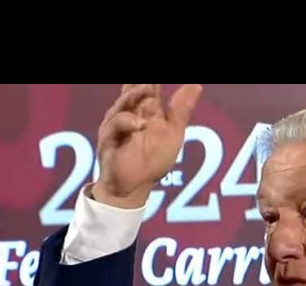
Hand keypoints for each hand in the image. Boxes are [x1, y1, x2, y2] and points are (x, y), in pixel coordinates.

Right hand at [91, 84, 202, 208]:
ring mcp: (118, 124)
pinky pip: (115, 123)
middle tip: (148, 80)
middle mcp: (132, 113)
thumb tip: (197, 85)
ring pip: (123, 102)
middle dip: (138, 83)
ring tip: (146, 89)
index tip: (154, 78)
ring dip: (134, 94)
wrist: (135, 186)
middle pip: (133, 90)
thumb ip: (181, 109)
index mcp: (149, 111)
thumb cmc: (153, 161)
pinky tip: (138, 125)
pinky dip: (126, 121)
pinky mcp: (108, 136)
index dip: (150, 81)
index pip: (149, 87)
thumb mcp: (173, 133)